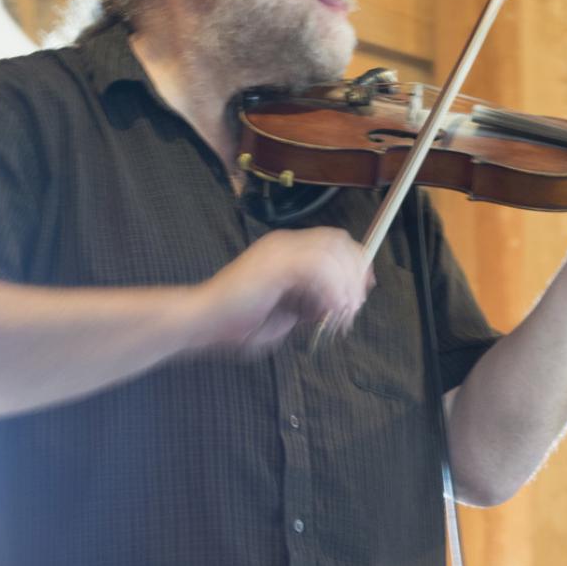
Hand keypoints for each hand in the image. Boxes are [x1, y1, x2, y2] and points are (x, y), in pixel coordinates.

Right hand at [193, 226, 371, 353]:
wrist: (203, 323)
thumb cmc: (241, 321)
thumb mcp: (292, 310)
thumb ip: (318, 300)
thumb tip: (348, 299)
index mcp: (288, 250)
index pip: (336, 242)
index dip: (356, 264)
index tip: (363, 292)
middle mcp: (284, 244)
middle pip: (340, 242)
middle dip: (355, 275)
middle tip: (353, 307)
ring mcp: (278, 251)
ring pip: (332, 254)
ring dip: (345, 285)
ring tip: (342, 313)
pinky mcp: (274, 264)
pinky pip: (317, 267)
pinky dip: (331, 290)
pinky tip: (329, 310)